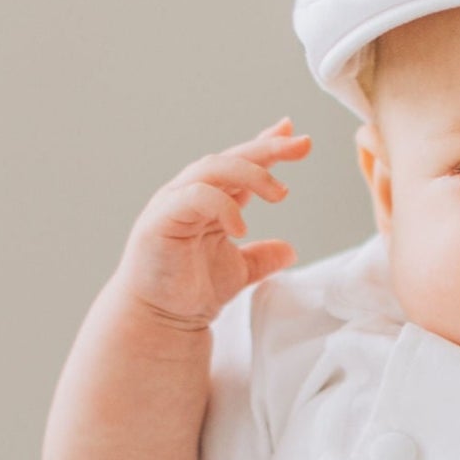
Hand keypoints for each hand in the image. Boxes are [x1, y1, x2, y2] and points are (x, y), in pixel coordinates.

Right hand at [113, 120, 311, 329]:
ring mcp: (173, 203)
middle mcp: (190, 194)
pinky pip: (194, 196)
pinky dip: (221, 205)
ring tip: (279, 193)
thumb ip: (262, 257)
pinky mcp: (161, 219)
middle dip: (267, 148)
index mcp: (210, 201)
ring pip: (212, 168)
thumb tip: (289, 250)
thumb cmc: (187, 293)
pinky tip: (241, 227)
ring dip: (250, 174)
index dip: (267, 147)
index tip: (298, 138)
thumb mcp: (238, 271)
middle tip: (300, 146)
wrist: (159, 320)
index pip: (240, 165)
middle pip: (230, 158)